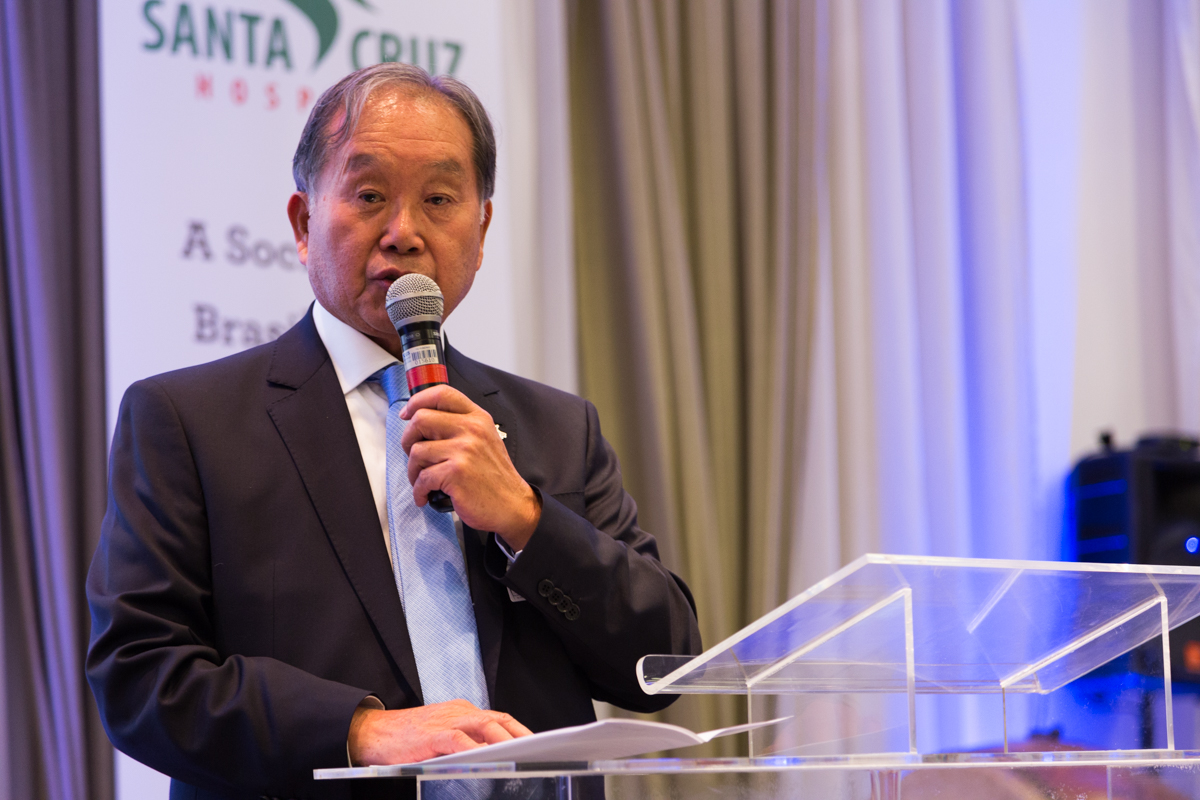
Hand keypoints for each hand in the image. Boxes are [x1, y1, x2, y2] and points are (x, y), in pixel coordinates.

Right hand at [348, 700, 532, 765]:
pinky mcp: (432, 735)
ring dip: (505, 740)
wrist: (370, 731)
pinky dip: (475, 749)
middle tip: (540, 749)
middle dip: (521, 735)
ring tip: (524, 753)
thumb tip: (491, 758)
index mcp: (462, 712)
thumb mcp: (441, 736)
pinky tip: (486, 760)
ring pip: (484, 726)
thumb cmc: (406, 738)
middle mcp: (458, 712)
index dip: (519, 731)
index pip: (499, 718)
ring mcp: (446, 721)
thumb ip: (465, 743)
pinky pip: (459, 741)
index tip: (538, 743)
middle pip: (498, 720)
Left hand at [399, 385, 541, 549]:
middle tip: (413, 455)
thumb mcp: (485, 440)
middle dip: (408, 439)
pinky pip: (422, 478)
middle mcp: (472, 430)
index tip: (407, 413)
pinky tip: (425, 496)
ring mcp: (464, 450)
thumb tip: (422, 422)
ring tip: (422, 481)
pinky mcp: (456, 473)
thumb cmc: (494, 477)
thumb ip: (461, 426)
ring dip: (413, 470)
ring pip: (416, 450)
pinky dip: (418, 491)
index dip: (418, 401)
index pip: (442, 394)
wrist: (512, 505)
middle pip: (421, 419)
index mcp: (478, 418)